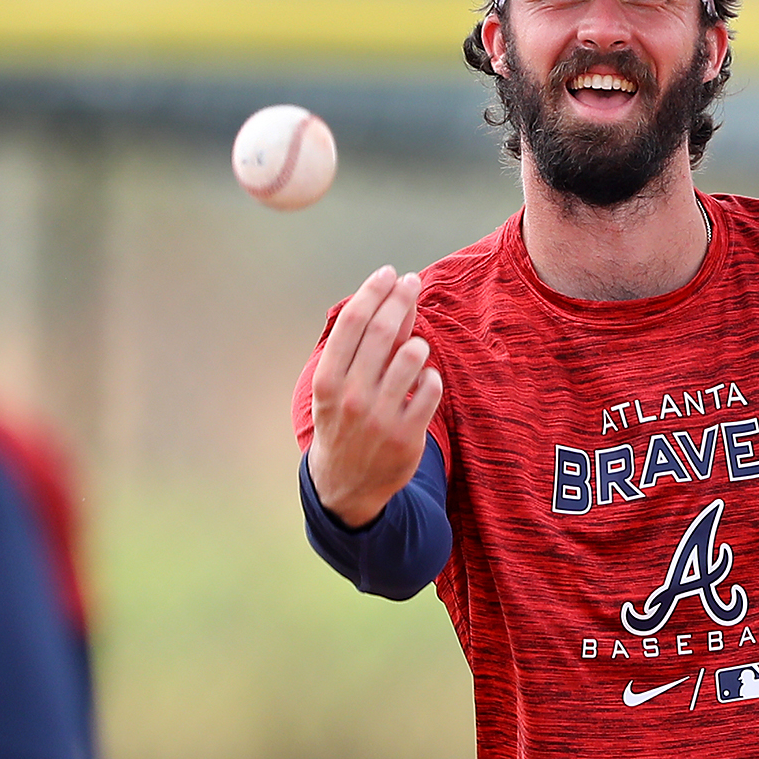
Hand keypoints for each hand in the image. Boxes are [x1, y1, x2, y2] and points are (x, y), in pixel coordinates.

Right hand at [308, 265, 441, 527]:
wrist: (345, 484)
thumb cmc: (344, 421)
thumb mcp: (341, 385)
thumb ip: (368, 345)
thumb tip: (398, 297)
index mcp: (328, 382)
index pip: (352, 323)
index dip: (373, 291)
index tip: (389, 273)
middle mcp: (351, 398)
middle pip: (382, 332)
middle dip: (401, 299)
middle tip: (413, 282)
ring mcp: (379, 418)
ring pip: (412, 357)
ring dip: (418, 342)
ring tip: (415, 346)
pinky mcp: (406, 437)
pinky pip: (431, 389)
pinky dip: (431, 377)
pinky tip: (424, 379)